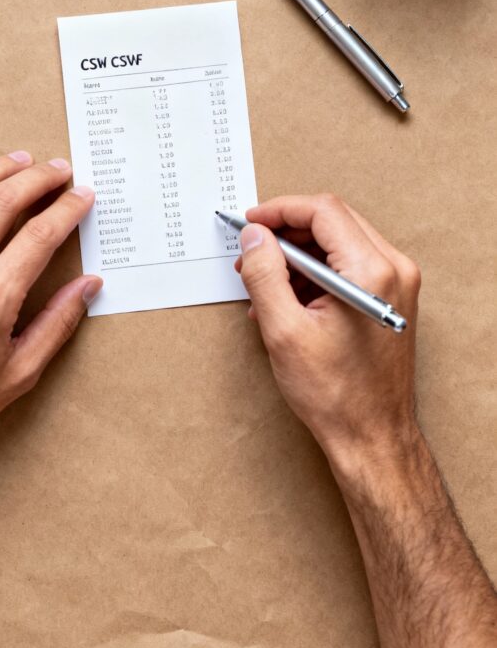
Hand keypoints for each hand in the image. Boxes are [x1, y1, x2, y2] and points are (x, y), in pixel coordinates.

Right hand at [236, 194, 420, 477]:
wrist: (372, 436)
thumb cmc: (336, 395)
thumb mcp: (284, 331)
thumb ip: (265, 274)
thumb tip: (254, 236)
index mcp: (371, 272)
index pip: (323, 211)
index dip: (280, 211)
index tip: (251, 223)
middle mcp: (393, 270)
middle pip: (333, 221)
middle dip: (286, 232)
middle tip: (251, 251)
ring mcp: (397, 283)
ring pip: (339, 242)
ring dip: (298, 254)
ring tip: (263, 281)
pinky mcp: (391, 298)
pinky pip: (349, 265)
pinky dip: (315, 273)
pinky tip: (286, 298)